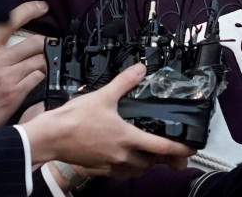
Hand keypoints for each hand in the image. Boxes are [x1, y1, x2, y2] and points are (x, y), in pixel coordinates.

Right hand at [0, 1, 47, 131]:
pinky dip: (41, 76)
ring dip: (45, 60)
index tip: (41, 7)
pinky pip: (37, 79)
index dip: (29, 10)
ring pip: (40, 61)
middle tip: (47, 44)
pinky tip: (37, 77)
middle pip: (35, 43)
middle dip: (46, 42)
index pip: (10, 22)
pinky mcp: (15, 95)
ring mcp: (8, 78)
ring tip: (44, 62)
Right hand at [21, 63, 194, 177]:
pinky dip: (126, 167)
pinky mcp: (99, 168)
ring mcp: (110, 164)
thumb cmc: (74, 120)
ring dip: (144, 162)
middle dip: (160, 156)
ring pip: (136, 170)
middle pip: (151, 162)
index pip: (162, 148)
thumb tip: (139, 69)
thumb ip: (124, 82)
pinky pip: (119, 173)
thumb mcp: (103, 95)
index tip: (191, 149)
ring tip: (145, 151)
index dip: (180, 150)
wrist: (51, 137)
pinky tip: (122, 156)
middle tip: (166, 148)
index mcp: (127, 138)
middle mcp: (122, 155)